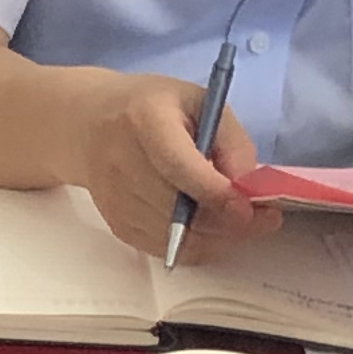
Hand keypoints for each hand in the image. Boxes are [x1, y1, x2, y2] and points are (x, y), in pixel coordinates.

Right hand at [77, 69, 269, 262]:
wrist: (89, 124)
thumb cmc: (153, 107)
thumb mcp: (201, 103)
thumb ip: (230, 141)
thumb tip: (248, 190)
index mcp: (144, 120)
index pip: (178, 166)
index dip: (215, 193)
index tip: (249, 208)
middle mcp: (121, 162)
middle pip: (179, 210)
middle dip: (228, 222)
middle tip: (264, 219)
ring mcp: (115, 198)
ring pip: (176, 237)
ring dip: (217, 237)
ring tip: (239, 221)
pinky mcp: (116, 223)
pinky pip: (166, 250)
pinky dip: (197, 246)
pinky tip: (212, 229)